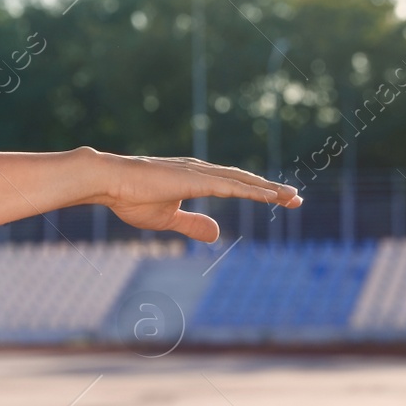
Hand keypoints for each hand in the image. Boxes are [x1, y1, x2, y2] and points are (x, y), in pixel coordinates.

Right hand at [97, 151, 300, 243]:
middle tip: (297, 199)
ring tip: (293, 197)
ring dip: (270, 189)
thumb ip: (193, 224)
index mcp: (195, 179)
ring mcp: (200, 173)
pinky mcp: (195, 179)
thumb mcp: (168, 219)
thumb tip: (217, 234)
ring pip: (244, 181)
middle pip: (245, 181)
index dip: (258, 192)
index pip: (235, 185)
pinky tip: (271, 196)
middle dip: (272, 190)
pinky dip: (254, 190)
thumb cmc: (131, 197)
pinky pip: (232, 186)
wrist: (108, 182)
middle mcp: (202, 171)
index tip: (279, 200)